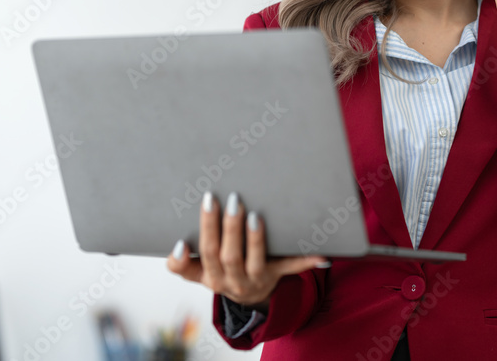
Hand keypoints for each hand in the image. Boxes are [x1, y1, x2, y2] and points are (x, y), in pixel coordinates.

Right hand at [166, 191, 328, 312]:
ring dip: (254, 239)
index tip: (189, 229)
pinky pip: (291, 267)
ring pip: (254, 262)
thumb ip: (180, 263)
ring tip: (254, 215)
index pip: (198, 260)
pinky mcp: (277, 274)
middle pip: (226, 256)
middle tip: (228, 200)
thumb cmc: (219, 272)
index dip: (193, 247)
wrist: (248, 296)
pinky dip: (305, 259)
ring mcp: (256, 279)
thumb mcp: (196, 272)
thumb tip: (176, 246)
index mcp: (209, 277)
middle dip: (227, 228)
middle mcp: (232, 281)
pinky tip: (320, 251)